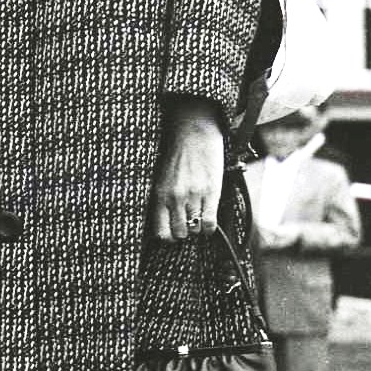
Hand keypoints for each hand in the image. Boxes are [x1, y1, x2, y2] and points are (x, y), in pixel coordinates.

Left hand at [149, 102, 225, 243]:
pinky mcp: (211, 193)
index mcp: (159, 194)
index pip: (161, 232)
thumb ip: (163, 200)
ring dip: (198, 228)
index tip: (174, 232)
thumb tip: (165, 223)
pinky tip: (209, 221)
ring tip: (199, 218)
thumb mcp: (161, 178)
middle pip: (180, 234)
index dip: (169, 237)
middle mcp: (175, 198)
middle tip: (188, 224)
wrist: (194, 133)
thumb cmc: (176, 155)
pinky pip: (210, 223)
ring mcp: (193, 196)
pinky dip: (210, 228)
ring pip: (196, 230)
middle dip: (185, 232)